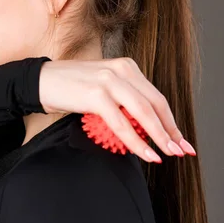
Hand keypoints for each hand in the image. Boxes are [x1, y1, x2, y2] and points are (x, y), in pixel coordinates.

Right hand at [38, 57, 195, 162]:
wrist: (41, 81)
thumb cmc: (71, 87)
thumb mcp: (103, 88)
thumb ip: (124, 100)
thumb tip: (146, 129)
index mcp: (126, 67)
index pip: (156, 97)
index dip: (171, 121)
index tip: (181, 140)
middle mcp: (121, 69)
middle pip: (155, 104)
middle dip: (171, 131)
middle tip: (182, 151)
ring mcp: (109, 81)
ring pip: (143, 113)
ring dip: (158, 137)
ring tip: (168, 155)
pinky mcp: (96, 94)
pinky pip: (122, 123)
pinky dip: (136, 141)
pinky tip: (146, 154)